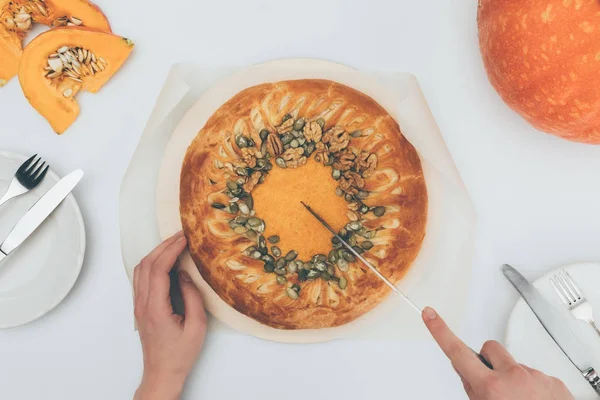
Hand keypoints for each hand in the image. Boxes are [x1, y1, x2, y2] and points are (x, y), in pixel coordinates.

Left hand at [133, 231, 206, 399]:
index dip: (171, 250)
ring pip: (141, 270)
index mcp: (156, 307)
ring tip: (174, 244)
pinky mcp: (141, 307)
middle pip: (147, 264)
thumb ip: (192, 297)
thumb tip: (186, 275)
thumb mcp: (197, 326)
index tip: (184, 239)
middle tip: (180, 235)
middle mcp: (143, 303)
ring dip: (156, 253)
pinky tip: (166, 261)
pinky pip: (141, 278)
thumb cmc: (180, 354)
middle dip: (163, 246)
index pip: (159, 269)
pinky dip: (152, 263)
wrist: (162, 372)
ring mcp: (139, 305)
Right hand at [422, 307, 573, 399]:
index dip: (440, 331)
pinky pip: (538, 376)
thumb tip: (467, 374)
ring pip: (516, 365)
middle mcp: (514, 377)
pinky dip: (535, 388)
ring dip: (513, 379)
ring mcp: (537, 378)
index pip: (458, 352)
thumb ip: (474, 390)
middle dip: (487, 361)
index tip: (430, 315)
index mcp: (492, 387)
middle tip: (491, 382)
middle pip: (490, 349)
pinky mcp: (556, 383)